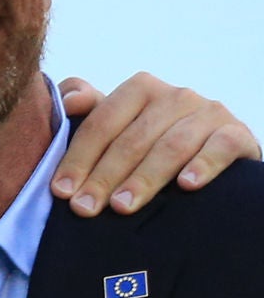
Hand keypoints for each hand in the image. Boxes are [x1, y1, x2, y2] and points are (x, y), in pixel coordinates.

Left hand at [50, 74, 255, 217]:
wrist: (212, 155)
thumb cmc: (152, 144)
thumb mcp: (120, 127)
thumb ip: (91, 111)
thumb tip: (69, 99)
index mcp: (141, 89)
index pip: (102, 123)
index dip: (78, 158)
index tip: (60, 191)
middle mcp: (176, 96)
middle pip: (132, 138)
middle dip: (104, 176)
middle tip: (85, 208)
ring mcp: (209, 113)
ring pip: (172, 145)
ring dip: (144, 178)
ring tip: (122, 207)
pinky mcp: (237, 133)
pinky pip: (220, 146)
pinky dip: (203, 165)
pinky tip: (187, 185)